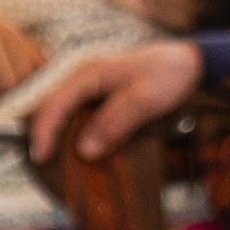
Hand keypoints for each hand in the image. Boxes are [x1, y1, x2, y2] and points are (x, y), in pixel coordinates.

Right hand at [24, 41, 200, 161]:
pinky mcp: (100, 98)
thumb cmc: (167, 76)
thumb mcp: (144, 100)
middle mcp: (82, 79)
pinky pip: (79, 116)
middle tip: (43, 166)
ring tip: (57, 164)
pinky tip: (80, 152)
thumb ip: (114, 122)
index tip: (40, 158)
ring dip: (58, 137)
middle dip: (43, 135)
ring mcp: (90, 88)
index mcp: (87, 74)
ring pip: (63, 113)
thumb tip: (84, 151)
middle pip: (51, 108)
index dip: (43, 132)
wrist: (189, 63)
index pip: (54, 103)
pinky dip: (74, 134)